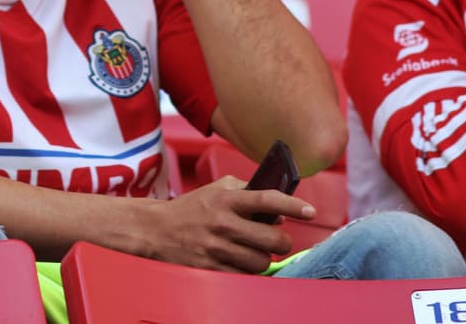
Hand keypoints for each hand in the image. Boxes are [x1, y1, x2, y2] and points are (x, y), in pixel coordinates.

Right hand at [136, 176, 314, 273]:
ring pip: (262, 262)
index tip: (310, 211)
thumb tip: (280, 210)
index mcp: (226, 200)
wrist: (155, 229)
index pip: (267, 199)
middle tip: (275, 239)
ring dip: (263, 258)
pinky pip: (246, 276)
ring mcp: (217, 248)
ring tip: (253, 251)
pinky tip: (239, 261)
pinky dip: (247, 271)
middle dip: (280, 241)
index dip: (293, 205)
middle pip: (274, 239)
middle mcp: (223, 223)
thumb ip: (246, 191)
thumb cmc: (191, 209)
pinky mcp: (211, 268)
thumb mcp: (215, 189)